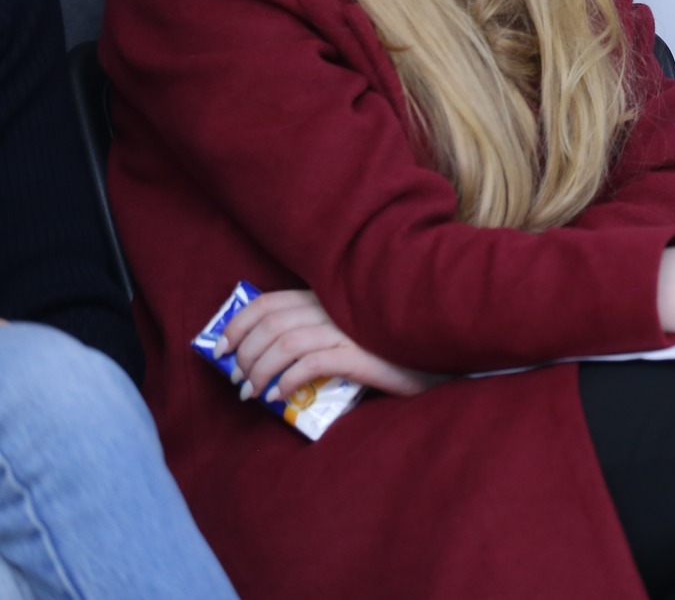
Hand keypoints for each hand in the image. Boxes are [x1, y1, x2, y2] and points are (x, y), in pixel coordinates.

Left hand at [218, 290, 441, 401]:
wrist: (437, 360)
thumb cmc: (390, 349)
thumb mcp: (348, 332)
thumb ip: (316, 331)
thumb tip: (265, 355)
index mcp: (328, 295)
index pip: (267, 302)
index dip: (237, 325)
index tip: (220, 349)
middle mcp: (335, 306)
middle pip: (270, 324)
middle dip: (244, 354)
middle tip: (237, 380)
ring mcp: (349, 328)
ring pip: (285, 343)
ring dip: (260, 371)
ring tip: (252, 393)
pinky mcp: (362, 353)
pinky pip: (311, 363)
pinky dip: (287, 380)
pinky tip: (279, 396)